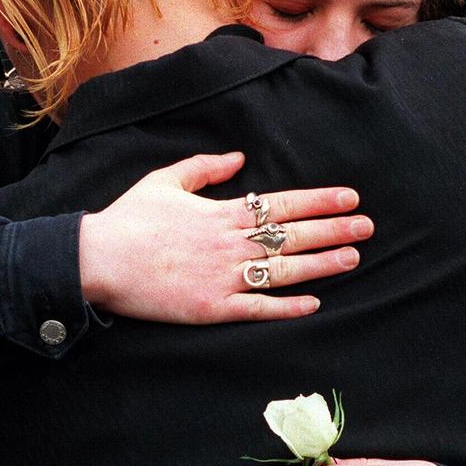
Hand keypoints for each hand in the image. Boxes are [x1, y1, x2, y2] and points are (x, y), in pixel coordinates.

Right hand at [79, 151, 372, 322]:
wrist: (98, 260)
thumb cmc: (129, 219)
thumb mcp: (165, 180)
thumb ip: (204, 167)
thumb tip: (238, 157)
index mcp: (221, 212)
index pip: (283, 204)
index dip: (319, 201)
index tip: (349, 197)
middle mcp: (230, 243)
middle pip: (293, 235)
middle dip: (333, 229)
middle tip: (367, 227)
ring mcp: (223, 277)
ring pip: (284, 270)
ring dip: (322, 264)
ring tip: (352, 258)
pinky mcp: (212, 308)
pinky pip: (257, 308)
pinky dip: (286, 307)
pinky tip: (314, 304)